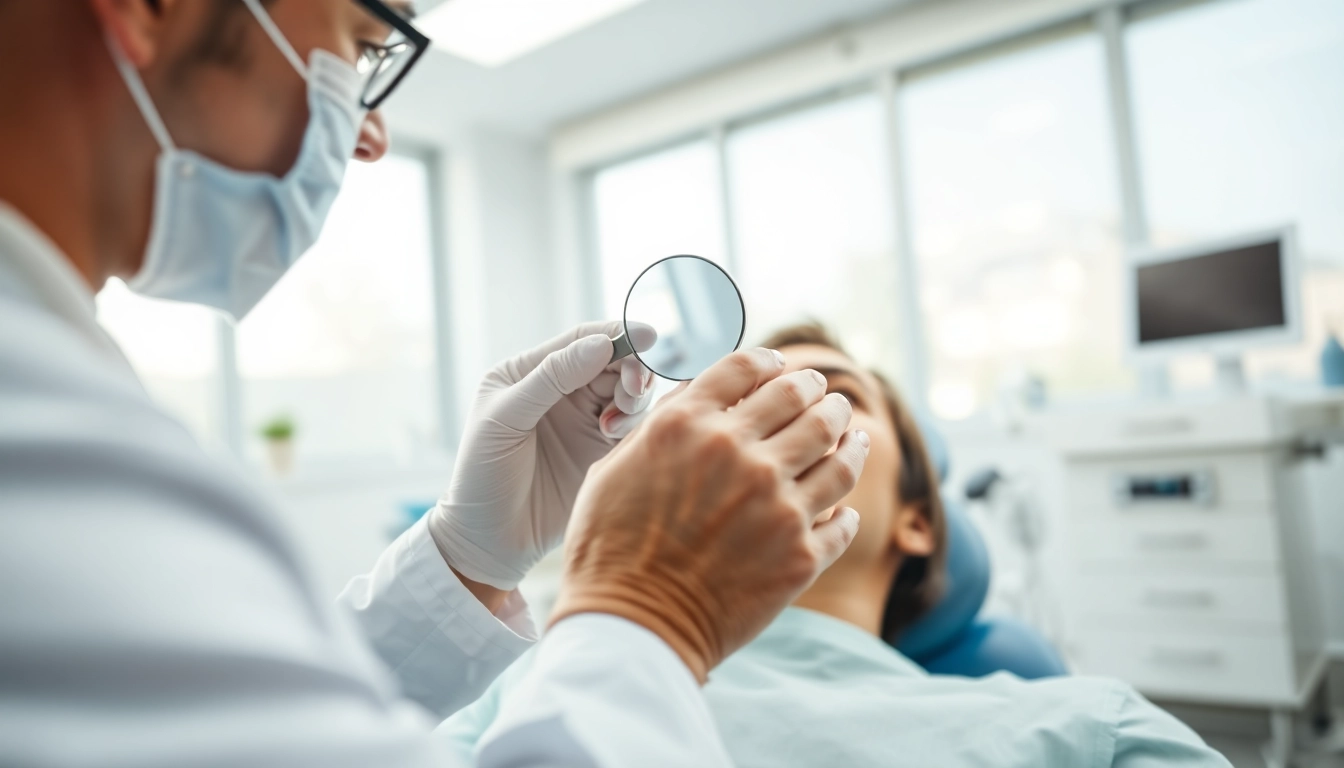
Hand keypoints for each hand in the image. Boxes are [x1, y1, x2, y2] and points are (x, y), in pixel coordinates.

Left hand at [428, 321, 655, 592]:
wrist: (489, 542)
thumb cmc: (482, 477)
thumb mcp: (507, 420)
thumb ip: (552, 378)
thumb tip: (601, 343)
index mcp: (528, 373)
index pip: (579, 341)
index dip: (616, 335)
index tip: (647, 336)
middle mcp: (560, 392)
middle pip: (612, 363)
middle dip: (630, 370)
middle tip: (630, 392)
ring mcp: (583, 422)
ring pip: (627, 392)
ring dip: (633, 398)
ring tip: (612, 424)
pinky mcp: (602, 452)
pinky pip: (633, 426)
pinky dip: (635, 424)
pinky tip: (613, 437)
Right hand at [550, 348, 867, 681]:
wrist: (634, 627)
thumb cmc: (609, 550)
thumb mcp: (614, 468)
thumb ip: (661, 426)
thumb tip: (696, 396)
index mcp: (686, 426)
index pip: (746, 367)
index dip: (769, 362)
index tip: (780, 367)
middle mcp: (737, 453)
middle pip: (801, 397)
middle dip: (818, 390)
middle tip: (826, 394)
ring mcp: (776, 503)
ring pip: (837, 448)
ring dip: (848, 433)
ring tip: (852, 432)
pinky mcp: (801, 553)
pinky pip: (843, 517)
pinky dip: (845, 507)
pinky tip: (842, 504)